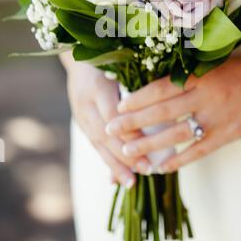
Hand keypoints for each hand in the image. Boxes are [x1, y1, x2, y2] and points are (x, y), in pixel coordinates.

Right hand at [65, 56, 151, 186]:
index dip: (131, 131)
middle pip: (105, 134)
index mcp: (97, 86)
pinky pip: (94, 145)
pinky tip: (117, 179)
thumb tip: (164, 103)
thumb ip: (137, 84)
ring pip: (98, 144)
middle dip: (126, 155)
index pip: (114, 115)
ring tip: (132, 183)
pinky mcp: (80, 123)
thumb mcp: (121, 65)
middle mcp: (85, 103)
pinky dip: (106, 162)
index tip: (150, 144)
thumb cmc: (108, 58)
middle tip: (146, 170)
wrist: (76, 58)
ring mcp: (80, 115)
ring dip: (115, 165)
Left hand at [106, 54, 240, 172]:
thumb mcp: (218, 64)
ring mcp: (218, 118)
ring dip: (150, 144)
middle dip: (134, 122)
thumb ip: (192, 74)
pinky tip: (162, 167)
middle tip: (111, 130)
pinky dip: (179, 160)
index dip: (138, 98)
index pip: (161, 88)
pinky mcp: (229, 135)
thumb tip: (161, 86)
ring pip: (176, 134)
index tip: (118, 106)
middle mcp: (206, 96)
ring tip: (128, 151)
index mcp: (202, 75)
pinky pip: (199, 150)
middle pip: (162, 112)